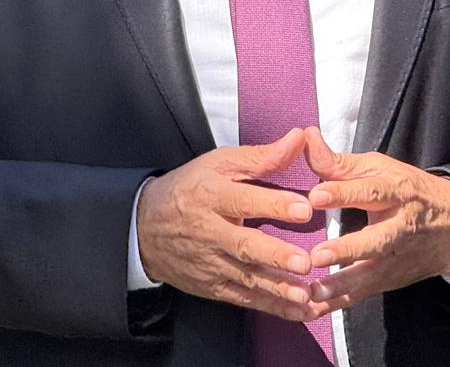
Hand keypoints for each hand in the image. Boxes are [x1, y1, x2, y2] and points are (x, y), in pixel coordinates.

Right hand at [136, 128, 328, 321]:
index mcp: (212, 194)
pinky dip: (272, 307)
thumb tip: (299, 138)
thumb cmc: (191, 188)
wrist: (145, 227)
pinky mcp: (213, 286)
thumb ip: (262, 156)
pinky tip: (299, 311)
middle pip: (243, 244)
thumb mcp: (220, 163)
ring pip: (246, 278)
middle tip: (303, 262)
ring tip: (305, 295)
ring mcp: (211, 262)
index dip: (274, 204)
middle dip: (275, 255)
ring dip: (278, 289)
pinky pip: (244, 299)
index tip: (304, 208)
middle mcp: (210, 231)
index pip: (244, 200)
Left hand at [302, 128, 449, 311]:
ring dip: (341, 283)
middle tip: (317, 254)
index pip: (370, 191)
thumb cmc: (406, 190)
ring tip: (313, 291)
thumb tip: (306, 137)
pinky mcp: (388, 279)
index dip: (343, 192)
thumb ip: (339, 161)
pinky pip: (362, 293)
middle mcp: (399, 226)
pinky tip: (312, 308)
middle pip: (375, 239)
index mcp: (397, 190)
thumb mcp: (380, 168)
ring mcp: (395, 257)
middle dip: (348, 248)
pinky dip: (338, 302)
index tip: (315, 195)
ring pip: (369, 273)